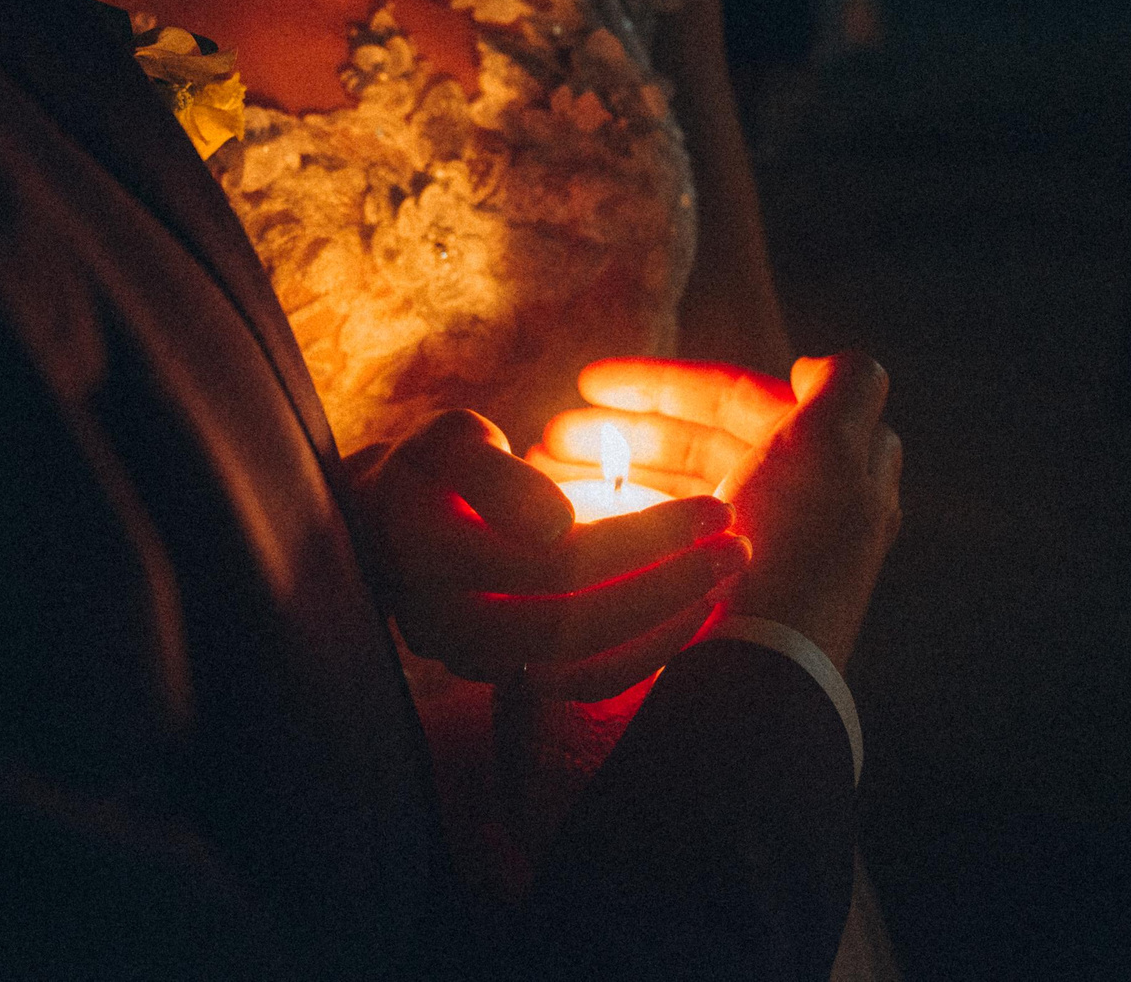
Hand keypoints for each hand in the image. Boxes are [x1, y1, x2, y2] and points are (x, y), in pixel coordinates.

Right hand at [344, 410, 750, 699]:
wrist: (393, 532)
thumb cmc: (435, 472)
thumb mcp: (453, 444)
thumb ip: (497, 477)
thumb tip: (557, 524)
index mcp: (426, 551)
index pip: (554, 558)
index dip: (642, 536)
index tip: (711, 506)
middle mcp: (445, 620)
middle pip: (574, 619)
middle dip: (669, 582)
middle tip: (736, 544)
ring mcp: (474, 659)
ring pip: (581, 664)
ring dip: (666, 624)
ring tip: (725, 578)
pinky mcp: (503, 679)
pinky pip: (581, 685)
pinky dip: (644, 656)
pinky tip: (693, 617)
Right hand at [571, 354, 902, 673]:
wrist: (771, 671)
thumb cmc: (793, 556)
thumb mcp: (835, 452)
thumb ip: (846, 387)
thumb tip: (813, 365)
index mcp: (823, 471)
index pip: (738, 403)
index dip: (667, 385)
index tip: (591, 381)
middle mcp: (794, 510)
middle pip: (701, 447)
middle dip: (628, 431)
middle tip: (553, 432)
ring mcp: (754, 558)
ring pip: (676, 493)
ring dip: (614, 472)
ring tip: (545, 469)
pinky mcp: (719, 598)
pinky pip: (663, 542)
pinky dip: (619, 519)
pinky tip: (570, 514)